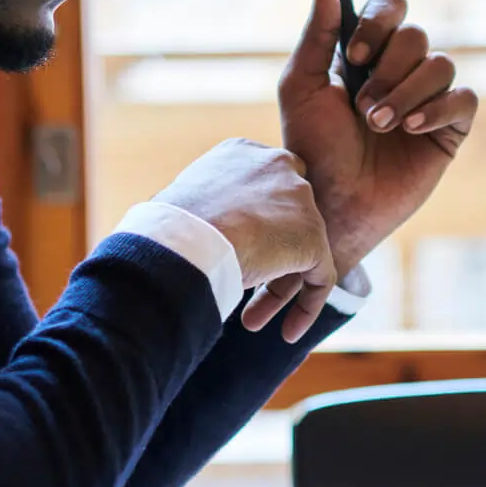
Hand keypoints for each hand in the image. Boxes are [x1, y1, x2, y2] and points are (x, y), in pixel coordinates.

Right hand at [151, 139, 338, 341]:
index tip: (231, 253)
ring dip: (276, 290)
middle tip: (242, 285)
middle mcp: (277, 167)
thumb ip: (202, 210)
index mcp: (242, 153)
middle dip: (265, 258)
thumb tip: (185, 235)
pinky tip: (288, 333)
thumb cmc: (167, 226)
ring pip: (297, 251)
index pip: (261, 190)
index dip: (250, 226)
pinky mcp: (314, 238)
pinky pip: (319, 277)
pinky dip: (306, 306)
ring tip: (251, 322)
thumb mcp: (181, 204)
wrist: (186, 238)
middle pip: (282, 219)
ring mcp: (300, 202)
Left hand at [278, 0, 478, 278]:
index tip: (356, 53)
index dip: (380, 20)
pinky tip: (411, 130)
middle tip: (363, 109)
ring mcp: (427, 98)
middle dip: (388, 71)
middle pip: (416, 36)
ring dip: (407, 93)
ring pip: (440, 64)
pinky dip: (437, 109)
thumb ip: (316, 33)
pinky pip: (463, 97)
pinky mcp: (450, 128)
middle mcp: (399, 69)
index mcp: (365, 52)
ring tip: (380, 126)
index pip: (390, 7)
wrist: (333, 204)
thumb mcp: (301, 87)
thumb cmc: (312, 149)